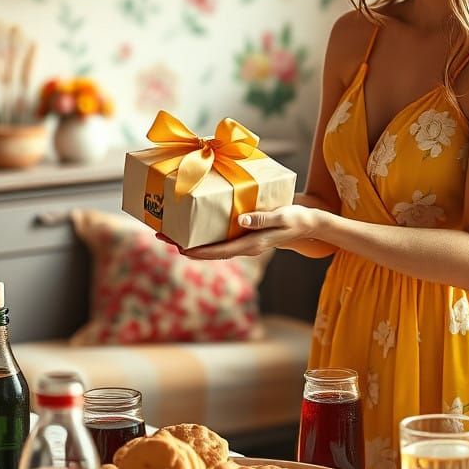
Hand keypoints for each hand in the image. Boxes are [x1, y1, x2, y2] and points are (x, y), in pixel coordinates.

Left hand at [164, 204, 321, 258]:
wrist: (307, 225)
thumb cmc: (296, 219)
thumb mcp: (282, 216)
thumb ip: (262, 218)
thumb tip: (241, 221)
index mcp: (252, 244)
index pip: (220, 252)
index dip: (199, 252)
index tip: (180, 250)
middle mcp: (244, 247)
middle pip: (209, 251)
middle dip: (185, 246)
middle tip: (161, 236)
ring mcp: (243, 242)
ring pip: (211, 245)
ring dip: (190, 241)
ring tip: (168, 232)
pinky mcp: (243, 236)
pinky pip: (218, 239)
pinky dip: (203, 235)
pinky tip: (192, 227)